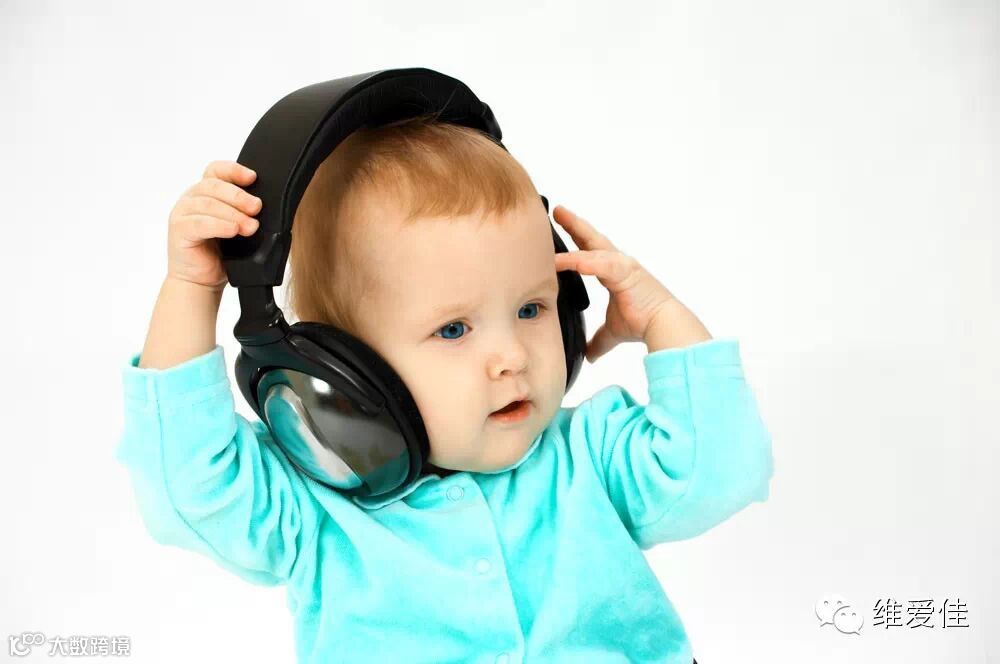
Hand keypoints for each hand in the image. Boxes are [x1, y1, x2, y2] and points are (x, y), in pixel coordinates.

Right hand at [166, 160, 262, 290]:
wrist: (202, 280)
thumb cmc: (222, 252)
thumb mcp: (238, 226)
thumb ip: (245, 211)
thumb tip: (264, 204)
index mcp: (206, 192)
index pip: (216, 170)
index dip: (234, 170)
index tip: (253, 177)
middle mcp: (191, 198)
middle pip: (213, 185)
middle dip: (238, 195)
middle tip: (257, 207)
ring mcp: (182, 213)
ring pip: (208, 204)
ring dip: (233, 213)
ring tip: (251, 226)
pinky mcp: (178, 230)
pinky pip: (199, 223)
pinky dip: (219, 225)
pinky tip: (233, 230)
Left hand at [552, 205, 676, 361]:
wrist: (662, 325)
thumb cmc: (642, 323)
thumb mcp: (612, 331)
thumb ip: (599, 340)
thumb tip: (588, 355)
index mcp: (614, 273)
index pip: (590, 252)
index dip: (577, 240)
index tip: (562, 227)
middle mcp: (618, 264)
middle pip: (592, 239)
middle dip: (575, 224)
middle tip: (557, 210)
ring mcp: (621, 264)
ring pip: (593, 246)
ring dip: (575, 231)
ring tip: (559, 218)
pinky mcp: (624, 271)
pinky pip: (596, 263)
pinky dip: (578, 261)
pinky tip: (560, 260)